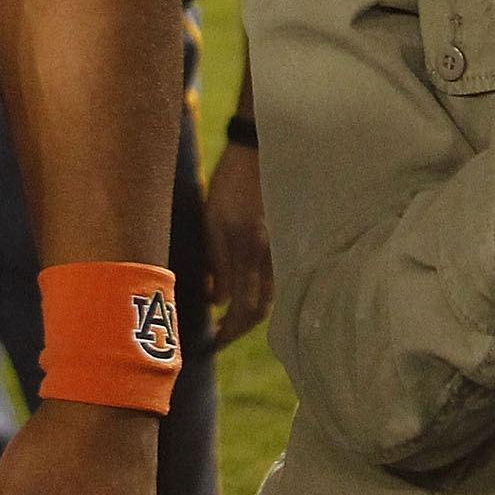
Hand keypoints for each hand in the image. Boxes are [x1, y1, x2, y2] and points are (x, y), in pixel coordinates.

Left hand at [204, 140, 273, 348]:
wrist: (259, 151)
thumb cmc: (229, 182)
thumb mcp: (212, 219)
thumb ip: (215, 261)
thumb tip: (217, 300)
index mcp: (249, 252)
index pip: (243, 307)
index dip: (228, 331)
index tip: (211, 343)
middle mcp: (269, 256)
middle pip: (261, 309)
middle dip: (239, 330)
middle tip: (217, 338)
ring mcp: (280, 249)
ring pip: (270, 297)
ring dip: (248, 314)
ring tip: (226, 321)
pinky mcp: (282, 241)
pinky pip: (273, 279)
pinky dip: (258, 295)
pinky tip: (242, 294)